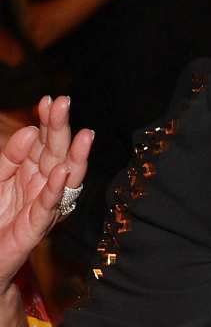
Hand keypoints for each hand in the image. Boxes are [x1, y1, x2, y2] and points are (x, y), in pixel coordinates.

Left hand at [0, 96, 90, 288]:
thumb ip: (10, 155)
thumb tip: (31, 131)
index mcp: (32, 170)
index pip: (45, 141)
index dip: (48, 121)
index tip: (50, 100)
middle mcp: (43, 184)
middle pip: (57, 153)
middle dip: (61, 128)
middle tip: (64, 104)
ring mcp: (43, 204)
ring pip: (65, 178)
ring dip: (75, 156)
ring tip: (84, 135)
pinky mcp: (36, 226)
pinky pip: (50, 205)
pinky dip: (57, 188)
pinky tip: (63, 171)